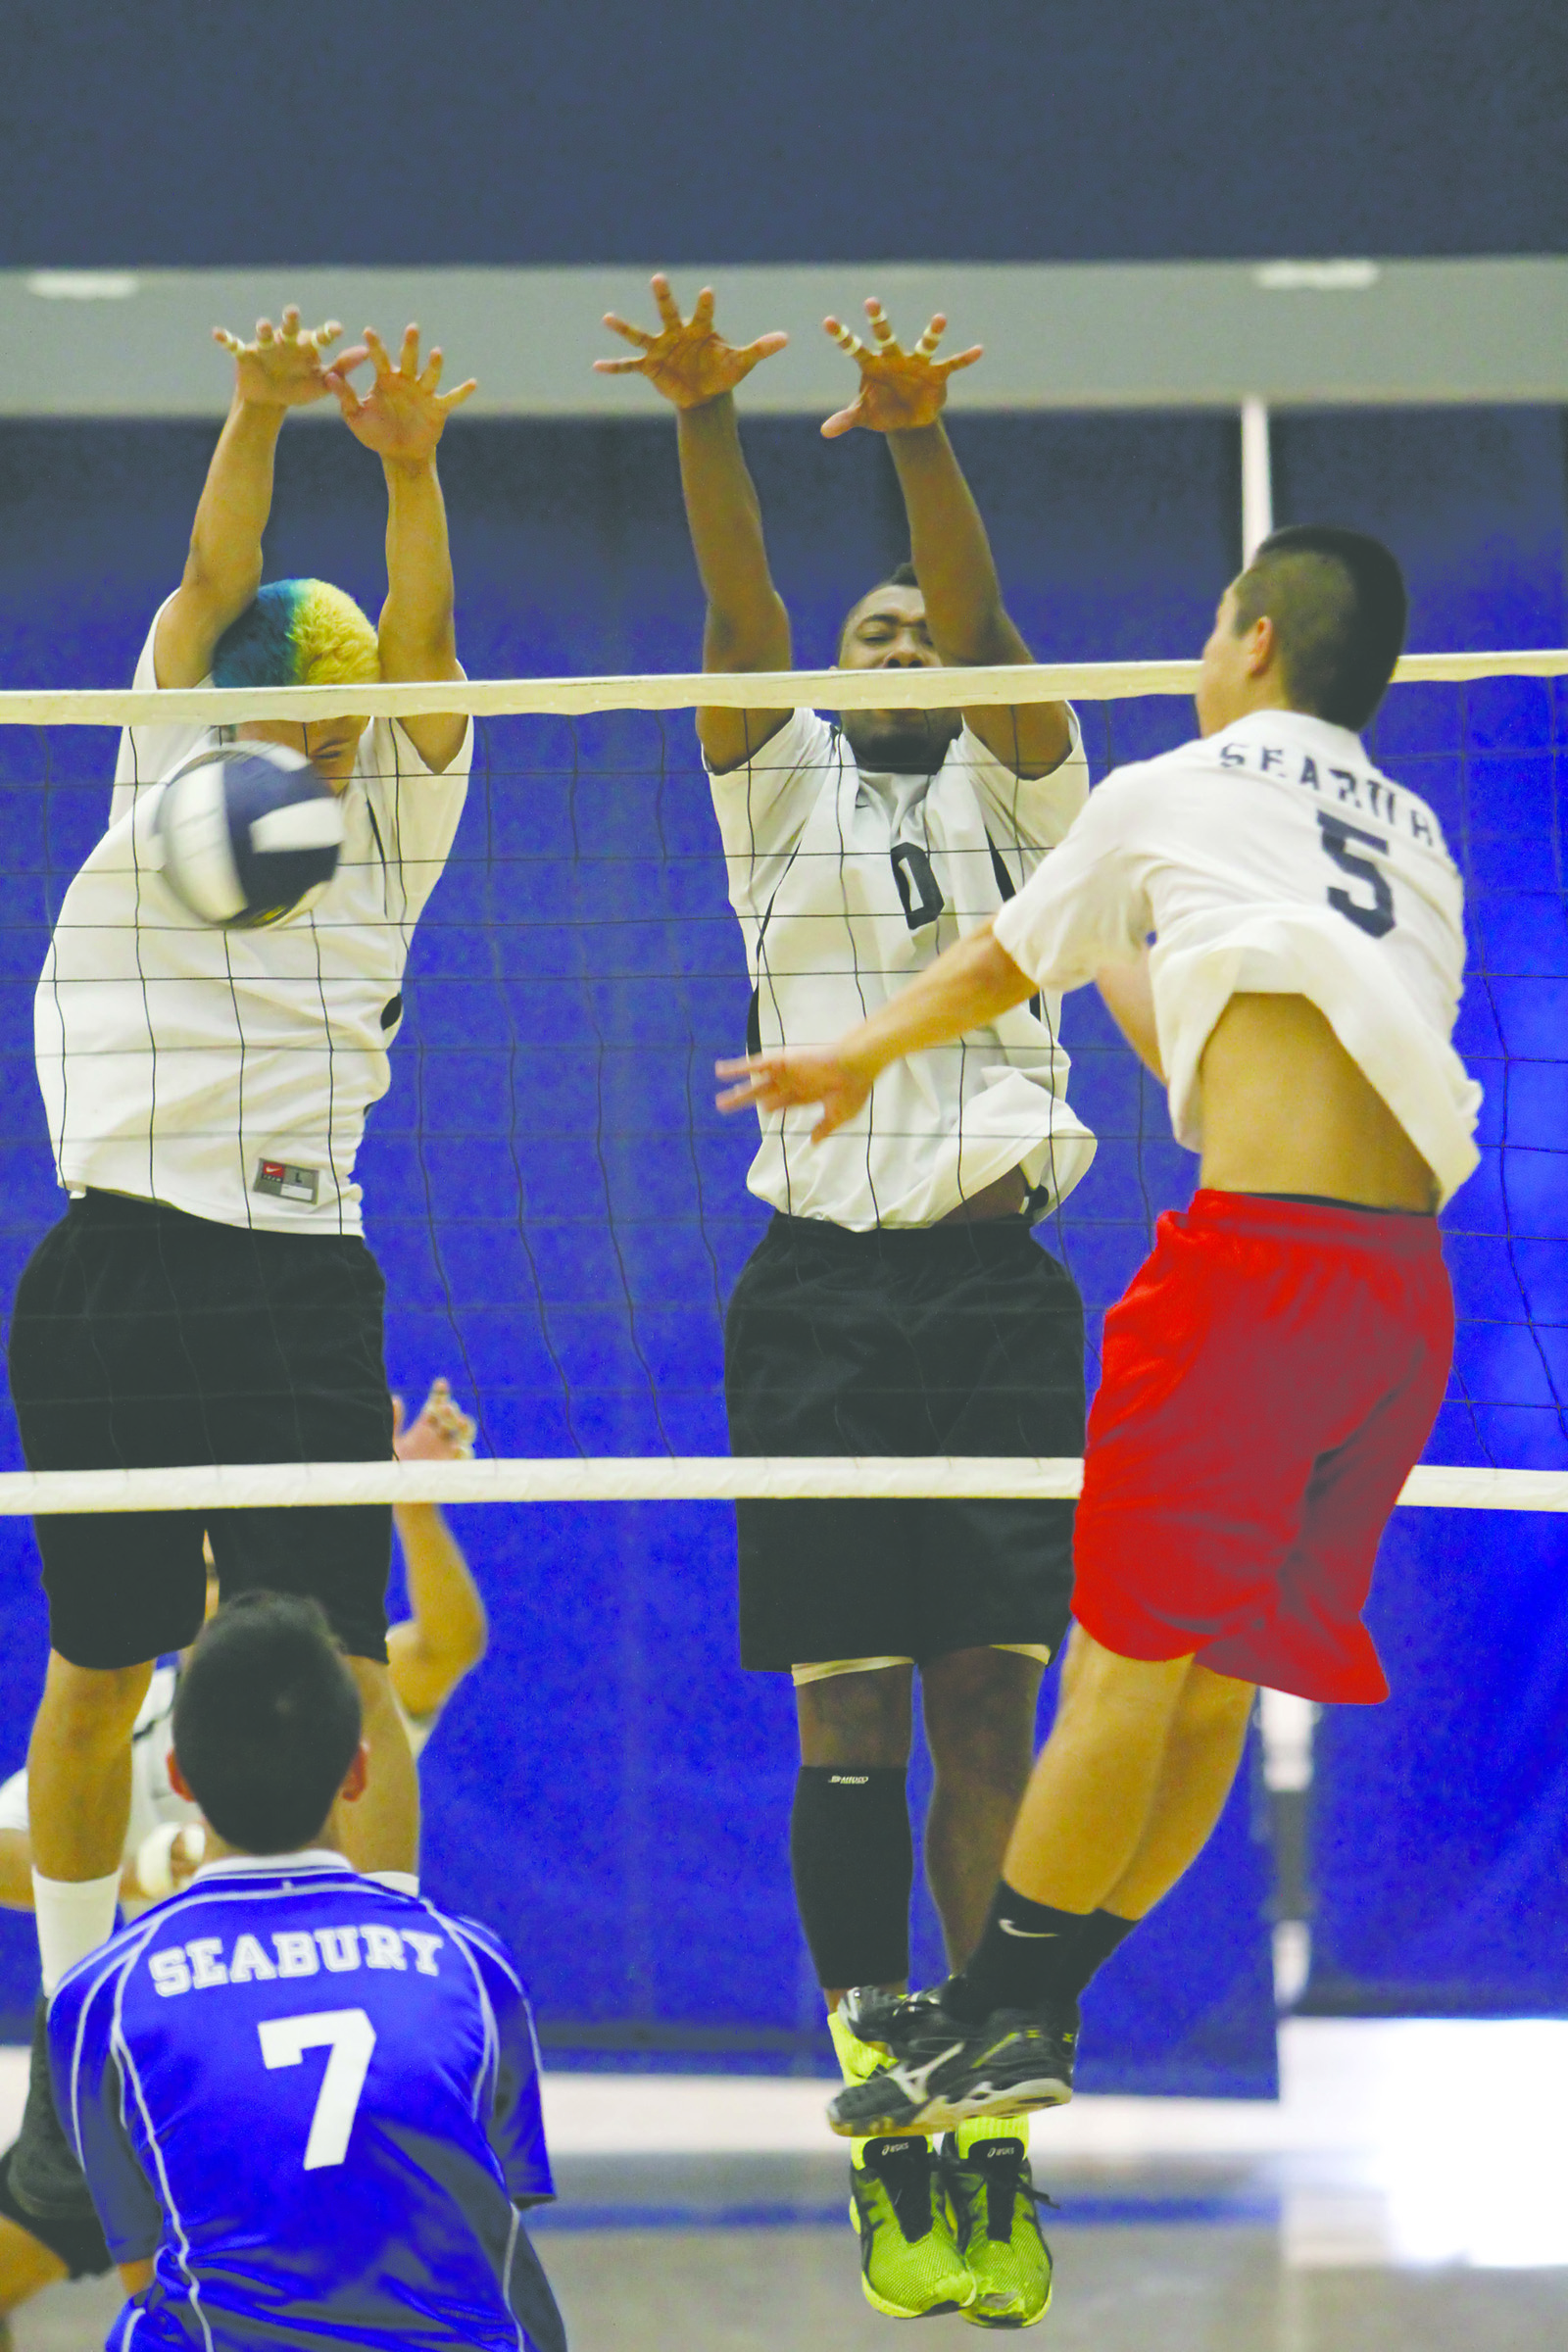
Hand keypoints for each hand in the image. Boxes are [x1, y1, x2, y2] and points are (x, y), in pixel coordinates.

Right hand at [213, 305, 365, 408]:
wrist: (270, 400)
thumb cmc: (298, 388)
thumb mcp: (322, 382)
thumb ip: (343, 367)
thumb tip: (366, 353)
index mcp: (306, 346)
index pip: (319, 336)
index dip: (327, 332)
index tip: (337, 330)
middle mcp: (285, 340)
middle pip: (290, 327)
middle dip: (291, 320)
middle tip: (294, 313)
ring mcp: (265, 345)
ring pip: (265, 333)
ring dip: (263, 329)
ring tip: (263, 327)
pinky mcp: (246, 354)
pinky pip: (234, 345)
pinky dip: (225, 339)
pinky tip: (216, 333)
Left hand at [328, 325, 476, 463]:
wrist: (399, 455)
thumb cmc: (376, 433)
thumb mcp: (356, 416)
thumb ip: (345, 396)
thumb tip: (328, 377)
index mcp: (386, 379)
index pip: (379, 358)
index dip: (374, 346)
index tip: (368, 332)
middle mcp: (406, 381)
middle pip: (409, 359)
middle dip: (410, 344)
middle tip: (412, 328)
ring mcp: (424, 393)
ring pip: (429, 375)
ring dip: (434, 365)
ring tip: (437, 353)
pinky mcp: (438, 408)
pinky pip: (452, 398)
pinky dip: (462, 392)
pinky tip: (473, 383)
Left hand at [393, 1377, 476, 1462]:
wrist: (402, 1493)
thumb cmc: (395, 1467)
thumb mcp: (391, 1442)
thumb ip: (394, 1422)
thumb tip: (395, 1399)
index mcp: (425, 1426)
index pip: (436, 1404)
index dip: (441, 1393)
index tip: (441, 1382)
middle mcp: (440, 1435)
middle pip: (451, 1416)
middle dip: (451, 1410)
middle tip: (445, 1408)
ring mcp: (449, 1449)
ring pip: (465, 1432)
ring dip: (465, 1425)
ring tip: (461, 1421)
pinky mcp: (454, 1464)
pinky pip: (465, 1456)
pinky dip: (464, 1451)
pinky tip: (458, 1447)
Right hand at [595, 274, 787, 408]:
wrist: (705, 394)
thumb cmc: (723, 372)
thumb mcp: (742, 363)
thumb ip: (761, 349)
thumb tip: (786, 339)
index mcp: (700, 329)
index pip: (703, 313)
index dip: (705, 304)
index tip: (707, 292)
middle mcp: (677, 333)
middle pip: (669, 311)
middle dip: (664, 297)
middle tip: (658, 278)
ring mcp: (660, 349)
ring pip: (641, 334)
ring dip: (624, 327)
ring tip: (607, 318)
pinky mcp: (650, 367)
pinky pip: (629, 367)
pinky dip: (614, 367)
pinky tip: (597, 366)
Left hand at [714, 1046, 874, 1142]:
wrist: (855, 1067)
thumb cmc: (853, 1090)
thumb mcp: (840, 1115)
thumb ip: (825, 1128)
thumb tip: (813, 1142)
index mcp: (809, 1093)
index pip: (786, 1102)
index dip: (774, 1107)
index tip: (765, 1110)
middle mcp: (794, 1082)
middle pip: (764, 1095)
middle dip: (748, 1102)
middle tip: (733, 1109)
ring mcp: (786, 1073)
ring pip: (755, 1084)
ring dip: (738, 1092)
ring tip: (719, 1102)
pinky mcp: (781, 1062)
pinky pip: (754, 1065)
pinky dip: (737, 1068)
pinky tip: (720, 1073)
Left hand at [820, 298, 981, 438]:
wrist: (909, 420)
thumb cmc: (882, 411)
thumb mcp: (863, 416)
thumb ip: (845, 420)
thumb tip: (824, 431)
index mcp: (873, 365)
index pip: (854, 348)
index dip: (841, 336)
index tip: (827, 322)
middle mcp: (894, 358)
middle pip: (885, 337)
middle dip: (878, 321)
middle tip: (870, 302)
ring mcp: (917, 363)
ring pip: (924, 344)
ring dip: (933, 333)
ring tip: (940, 319)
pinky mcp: (937, 373)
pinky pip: (952, 364)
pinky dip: (965, 359)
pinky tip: (978, 351)